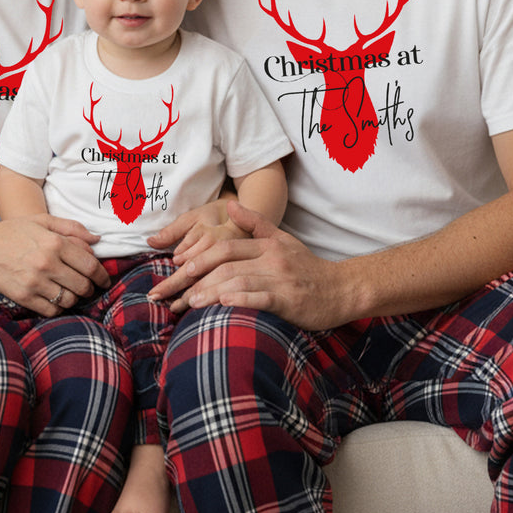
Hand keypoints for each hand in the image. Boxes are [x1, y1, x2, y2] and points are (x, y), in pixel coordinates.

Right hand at [0, 213, 109, 317]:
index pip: (90, 265)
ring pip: (69, 300)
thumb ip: (72, 228)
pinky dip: (58, 307)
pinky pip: (51, 310)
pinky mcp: (23, 297)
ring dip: (75, 298)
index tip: (104, 280)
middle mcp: (46, 263)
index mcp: (54, 243)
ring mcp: (34, 282)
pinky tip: (56, 299)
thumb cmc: (13, 231)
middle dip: (90, 288)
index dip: (102, 275)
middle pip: (82, 285)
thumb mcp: (43, 220)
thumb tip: (97, 239)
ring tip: (71, 292)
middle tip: (89, 287)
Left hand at [148, 201, 353, 330]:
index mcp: (266, 244)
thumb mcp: (282, 239)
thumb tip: (229, 207)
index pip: (224, 247)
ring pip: (238, 280)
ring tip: (188, 303)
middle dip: (194, 279)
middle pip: (225, 264)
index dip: (198, 257)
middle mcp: (271, 258)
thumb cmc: (307, 267)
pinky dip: (241, 300)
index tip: (178, 269)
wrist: (342, 289)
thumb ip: (255, 223)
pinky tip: (223, 305)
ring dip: (210, 292)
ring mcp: (280, 279)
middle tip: (170, 294)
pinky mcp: (290, 300)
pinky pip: (261, 298)